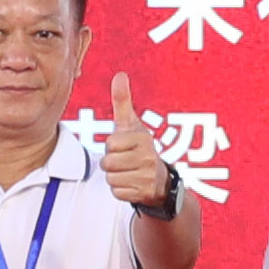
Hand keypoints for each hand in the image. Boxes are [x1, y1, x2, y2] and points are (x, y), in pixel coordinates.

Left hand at [93, 75, 174, 208]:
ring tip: (128, 171)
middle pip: (108, 163)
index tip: (123, 146)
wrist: (161, 179)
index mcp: (143, 138)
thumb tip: (120, 75)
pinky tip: (131, 184)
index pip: (110, 144)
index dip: (112, 146)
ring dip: (115, 177)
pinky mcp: (143, 193)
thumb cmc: (140, 148)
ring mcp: (147, 177)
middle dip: (111, 163)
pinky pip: (117, 193)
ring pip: (111, 179)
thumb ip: (122, 101)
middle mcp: (148, 157)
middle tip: (125, 160)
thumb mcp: (131, 124)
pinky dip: (121, 190)